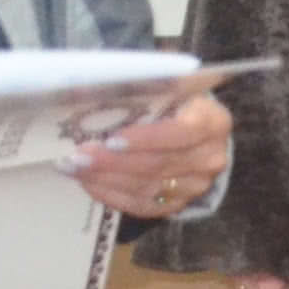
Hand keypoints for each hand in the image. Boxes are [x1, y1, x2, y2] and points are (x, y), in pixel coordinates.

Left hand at [66, 85, 233, 222]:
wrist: (198, 135)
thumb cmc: (178, 103)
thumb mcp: (172, 86)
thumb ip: (149, 84)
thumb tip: (98, 82)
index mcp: (214, 122)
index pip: (180, 132)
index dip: (146, 138)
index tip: (111, 140)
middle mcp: (210, 158)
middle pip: (158, 163)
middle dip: (113, 161)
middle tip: (78, 156)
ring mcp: (196, 186)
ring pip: (146, 186)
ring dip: (106, 178)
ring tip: (75, 168)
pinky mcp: (179, 204)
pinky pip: (142, 206)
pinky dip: (112, 195)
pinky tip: (90, 183)